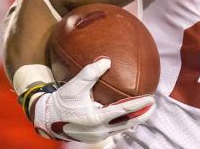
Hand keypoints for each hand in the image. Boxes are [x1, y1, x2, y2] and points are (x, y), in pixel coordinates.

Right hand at [32, 58, 155, 142]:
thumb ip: (90, 72)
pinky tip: (130, 116)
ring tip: (145, 109)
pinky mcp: (95, 137)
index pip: (123, 111)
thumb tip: (107, 61)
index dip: (138, 105)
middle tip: (153, 104)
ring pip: (122, 129)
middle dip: (142, 115)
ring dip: (135, 119)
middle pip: (127, 124)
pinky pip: (115, 130)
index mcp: (95, 118)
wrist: (47, 118)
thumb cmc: (61, 100)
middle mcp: (98, 130)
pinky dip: (125, 123)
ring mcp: (97, 136)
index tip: (150, 98)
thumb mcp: (74, 85)